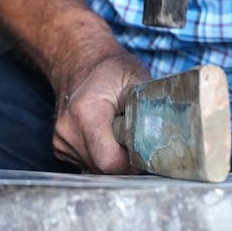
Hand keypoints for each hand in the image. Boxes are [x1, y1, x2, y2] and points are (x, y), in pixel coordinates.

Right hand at [52, 51, 148, 173]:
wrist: (80, 61)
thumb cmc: (112, 70)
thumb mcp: (136, 79)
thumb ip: (149, 108)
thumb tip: (172, 132)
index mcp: (87, 113)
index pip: (109, 161)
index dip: (131, 161)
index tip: (141, 147)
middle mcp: (68, 130)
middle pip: (103, 169)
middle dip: (124, 160)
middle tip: (133, 137)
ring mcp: (61, 141)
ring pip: (95, 169)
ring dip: (112, 158)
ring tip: (118, 132)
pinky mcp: (60, 147)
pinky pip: (87, 164)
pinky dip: (100, 155)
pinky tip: (105, 135)